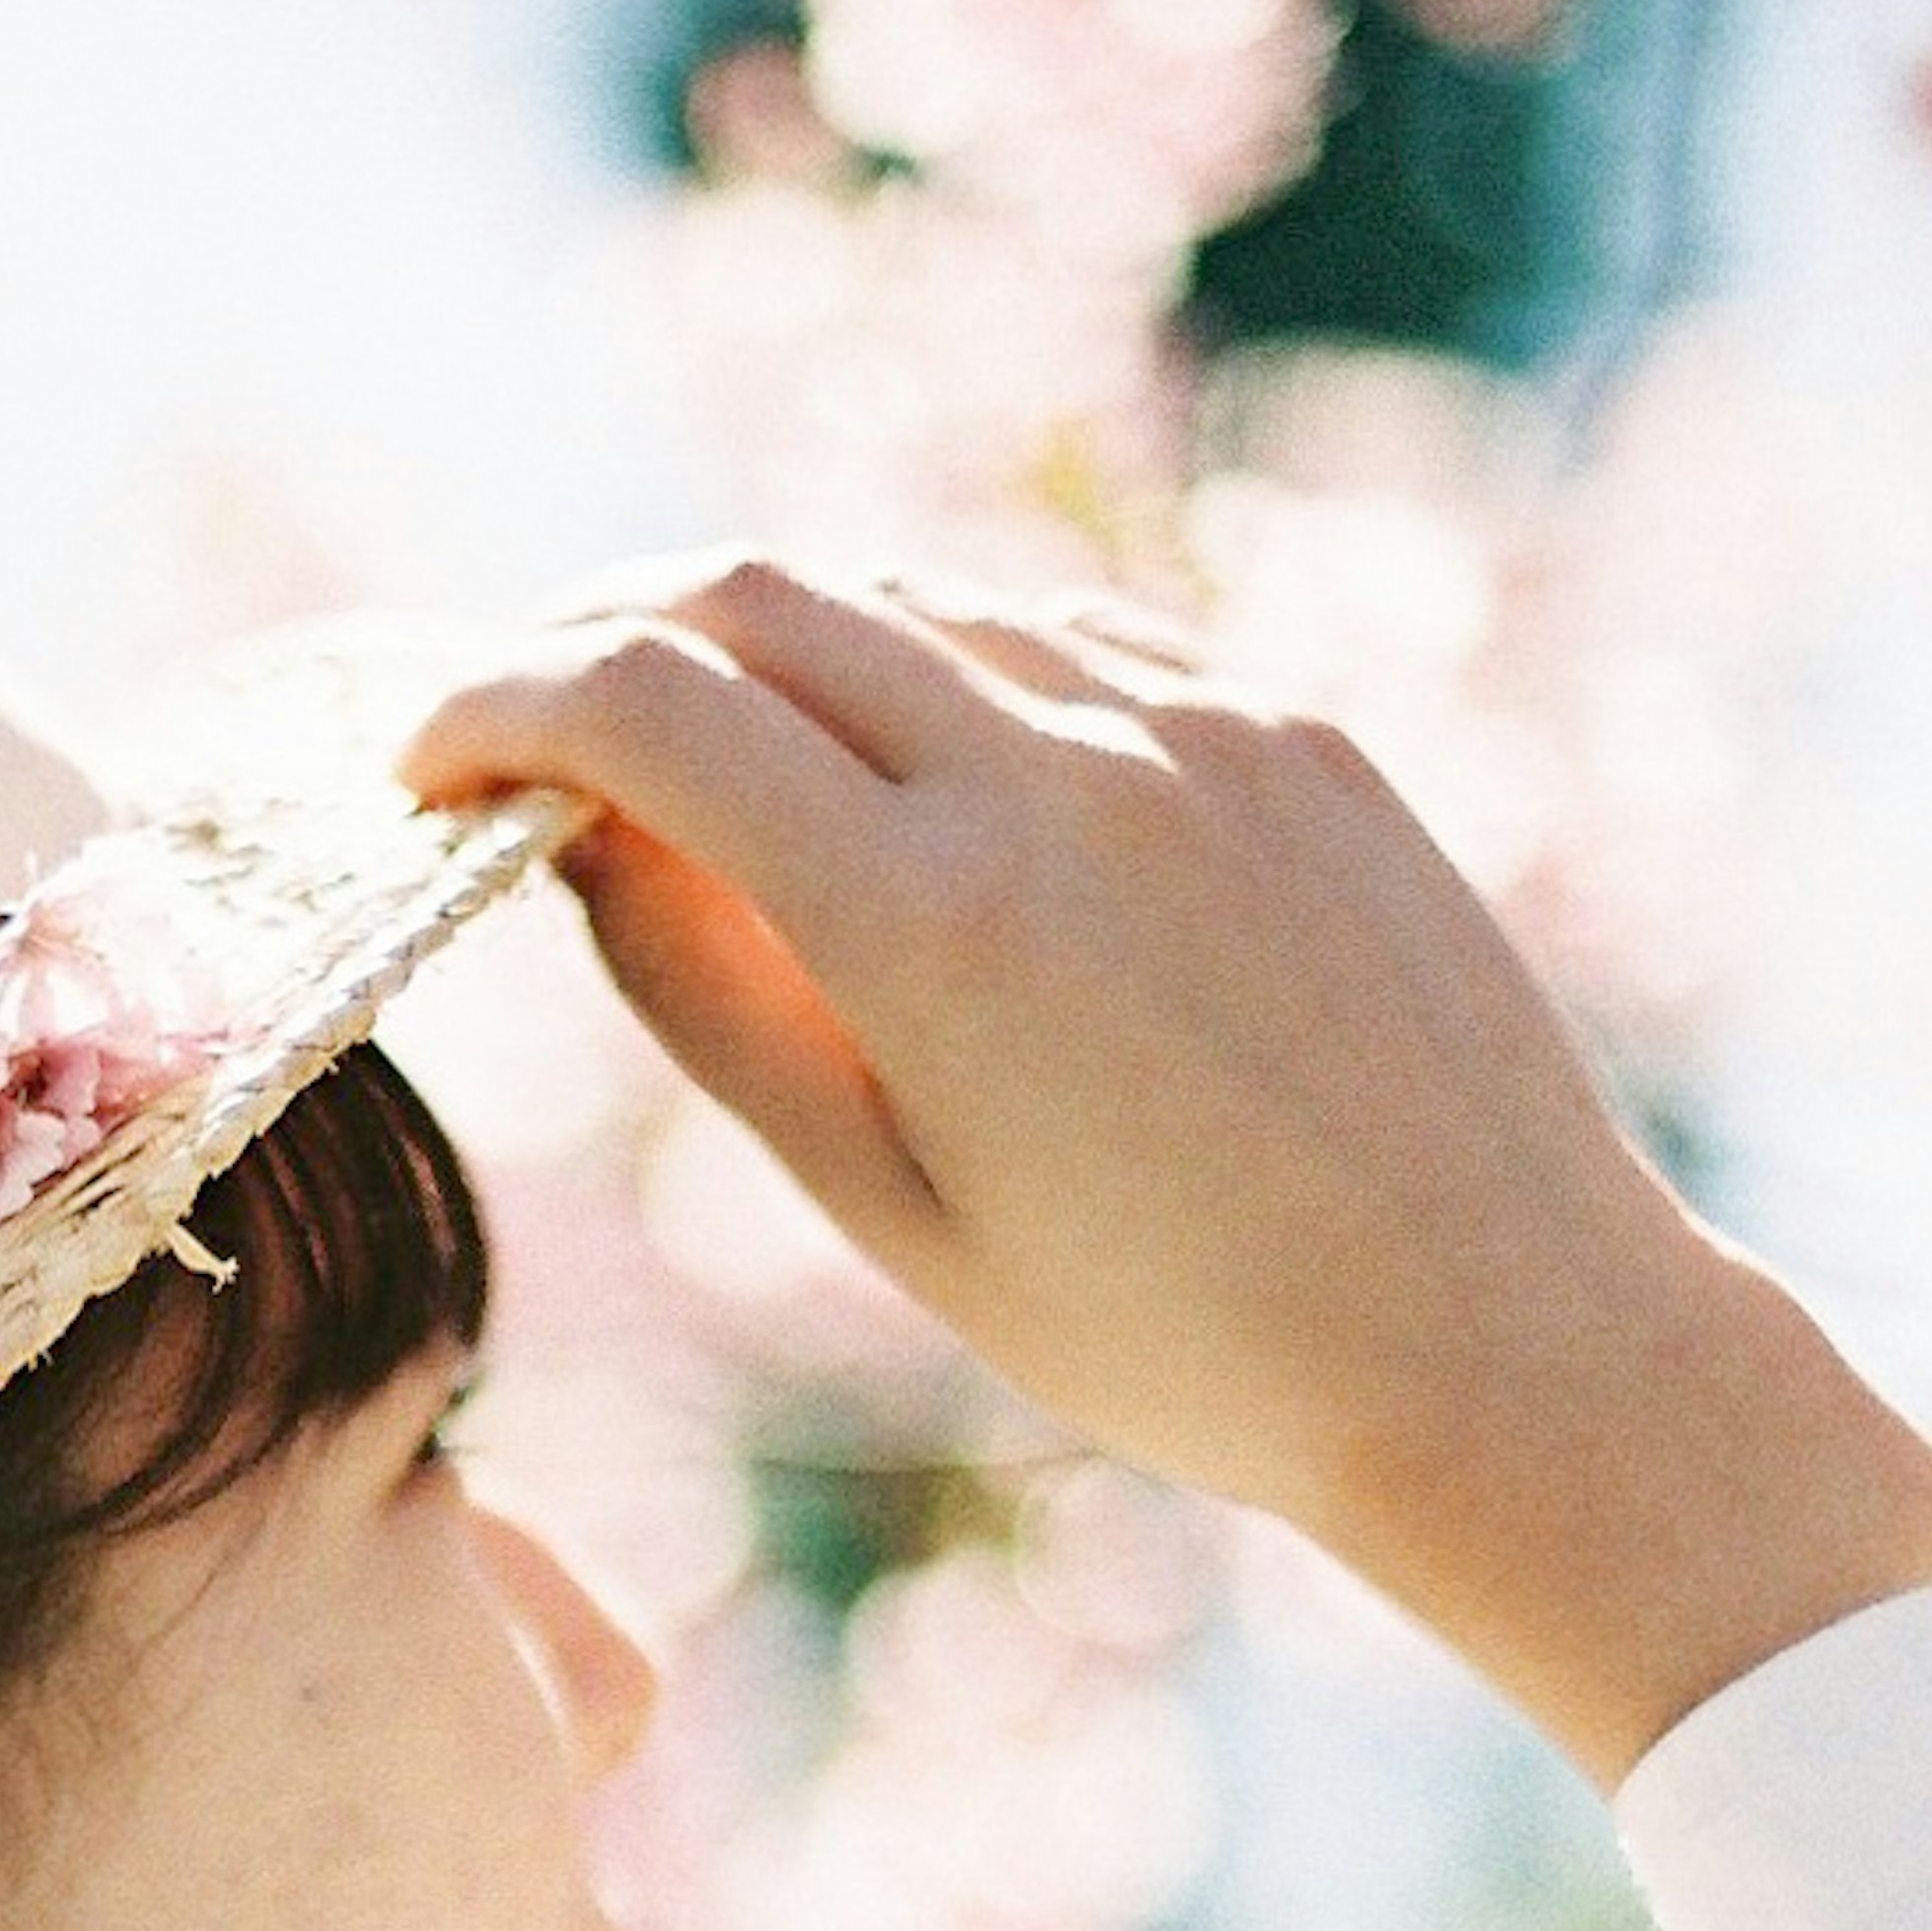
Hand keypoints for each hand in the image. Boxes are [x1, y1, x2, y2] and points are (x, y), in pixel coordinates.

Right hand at [403, 563, 1931, 1787]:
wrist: (1502, 1339)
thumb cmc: (1175, 1336)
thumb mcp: (892, 1211)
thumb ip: (714, 1008)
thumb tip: (580, 846)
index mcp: (933, 918)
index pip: (642, 702)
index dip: (492, 705)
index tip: (428, 768)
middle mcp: (1062, 769)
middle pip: (755, 592)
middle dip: (606, 638)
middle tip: (539, 736)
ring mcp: (1198, 723)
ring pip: (914, 596)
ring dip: (783, 657)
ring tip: (737, 779)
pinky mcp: (1298, 726)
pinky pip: (1070, 637)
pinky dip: (952, 676)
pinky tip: (937, 791)